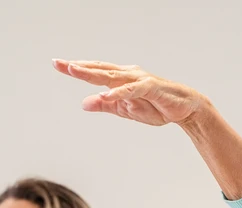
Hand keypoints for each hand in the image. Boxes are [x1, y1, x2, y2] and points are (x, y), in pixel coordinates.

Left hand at [53, 59, 208, 126]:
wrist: (183, 109)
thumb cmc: (155, 106)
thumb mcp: (125, 110)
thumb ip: (105, 105)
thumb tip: (84, 103)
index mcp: (120, 78)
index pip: (95, 72)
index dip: (76, 69)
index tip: (57, 64)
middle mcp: (128, 74)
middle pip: (99, 69)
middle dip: (78, 67)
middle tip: (58, 63)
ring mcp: (139, 80)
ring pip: (112, 76)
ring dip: (92, 74)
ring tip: (74, 71)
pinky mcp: (151, 88)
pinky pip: (132, 90)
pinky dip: (118, 92)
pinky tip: (105, 94)